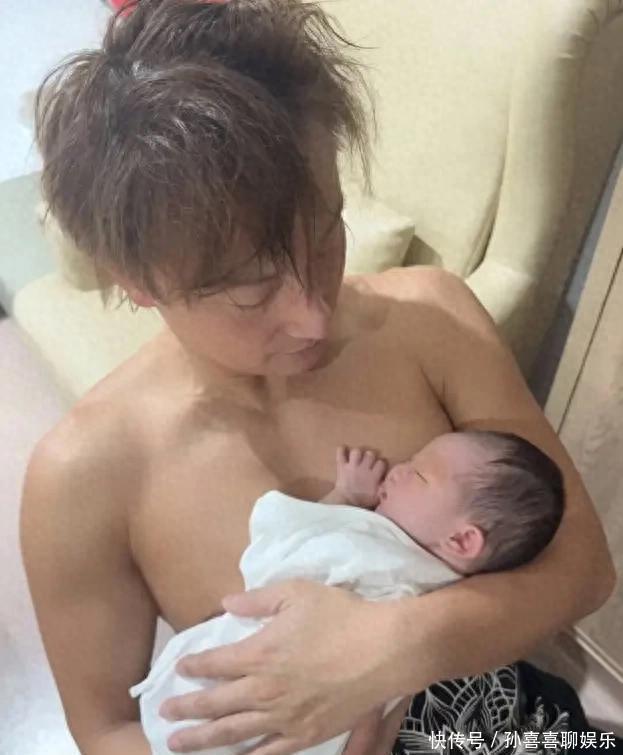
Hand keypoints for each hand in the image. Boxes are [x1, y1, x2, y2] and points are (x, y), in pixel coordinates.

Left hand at [159, 580, 409, 754]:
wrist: (383, 649)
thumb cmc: (340, 615)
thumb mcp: (296, 592)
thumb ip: (257, 598)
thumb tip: (226, 601)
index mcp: (259, 653)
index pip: (215, 663)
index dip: (194, 666)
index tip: (179, 668)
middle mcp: (264, 690)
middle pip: (214, 703)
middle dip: (185, 709)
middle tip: (163, 714)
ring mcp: (284, 717)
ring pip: (233, 733)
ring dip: (202, 739)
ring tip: (178, 744)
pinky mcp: (306, 734)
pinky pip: (269, 752)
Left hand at [335, 447, 386, 507]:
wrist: (346, 502)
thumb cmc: (363, 502)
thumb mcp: (377, 498)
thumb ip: (384, 489)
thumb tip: (389, 484)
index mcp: (374, 475)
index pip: (381, 463)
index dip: (381, 464)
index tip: (379, 468)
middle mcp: (364, 467)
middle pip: (370, 454)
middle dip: (370, 457)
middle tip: (367, 463)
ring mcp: (352, 465)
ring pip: (356, 451)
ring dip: (356, 454)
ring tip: (356, 458)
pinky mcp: (341, 466)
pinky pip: (341, 453)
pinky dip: (341, 450)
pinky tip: (342, 450)